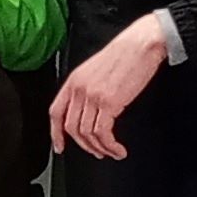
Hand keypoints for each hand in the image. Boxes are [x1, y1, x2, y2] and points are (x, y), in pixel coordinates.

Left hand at [47, 14, 169, 158]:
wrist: (140, 44)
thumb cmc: (124, 54)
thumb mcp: (96, 69)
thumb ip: (87, 87)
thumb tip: (89, 110)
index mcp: (74, 80)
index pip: (56, 112)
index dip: (55, 133)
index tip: (60, 146)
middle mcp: (79, 88)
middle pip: (71, 127)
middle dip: (84, 145)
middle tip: (97, 152)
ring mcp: (93, 96)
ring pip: (87, 133)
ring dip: (100, 148)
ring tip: (112, 152)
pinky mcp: (109, 102)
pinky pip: (103, 133)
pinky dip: (110, 146)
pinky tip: (118, 149)